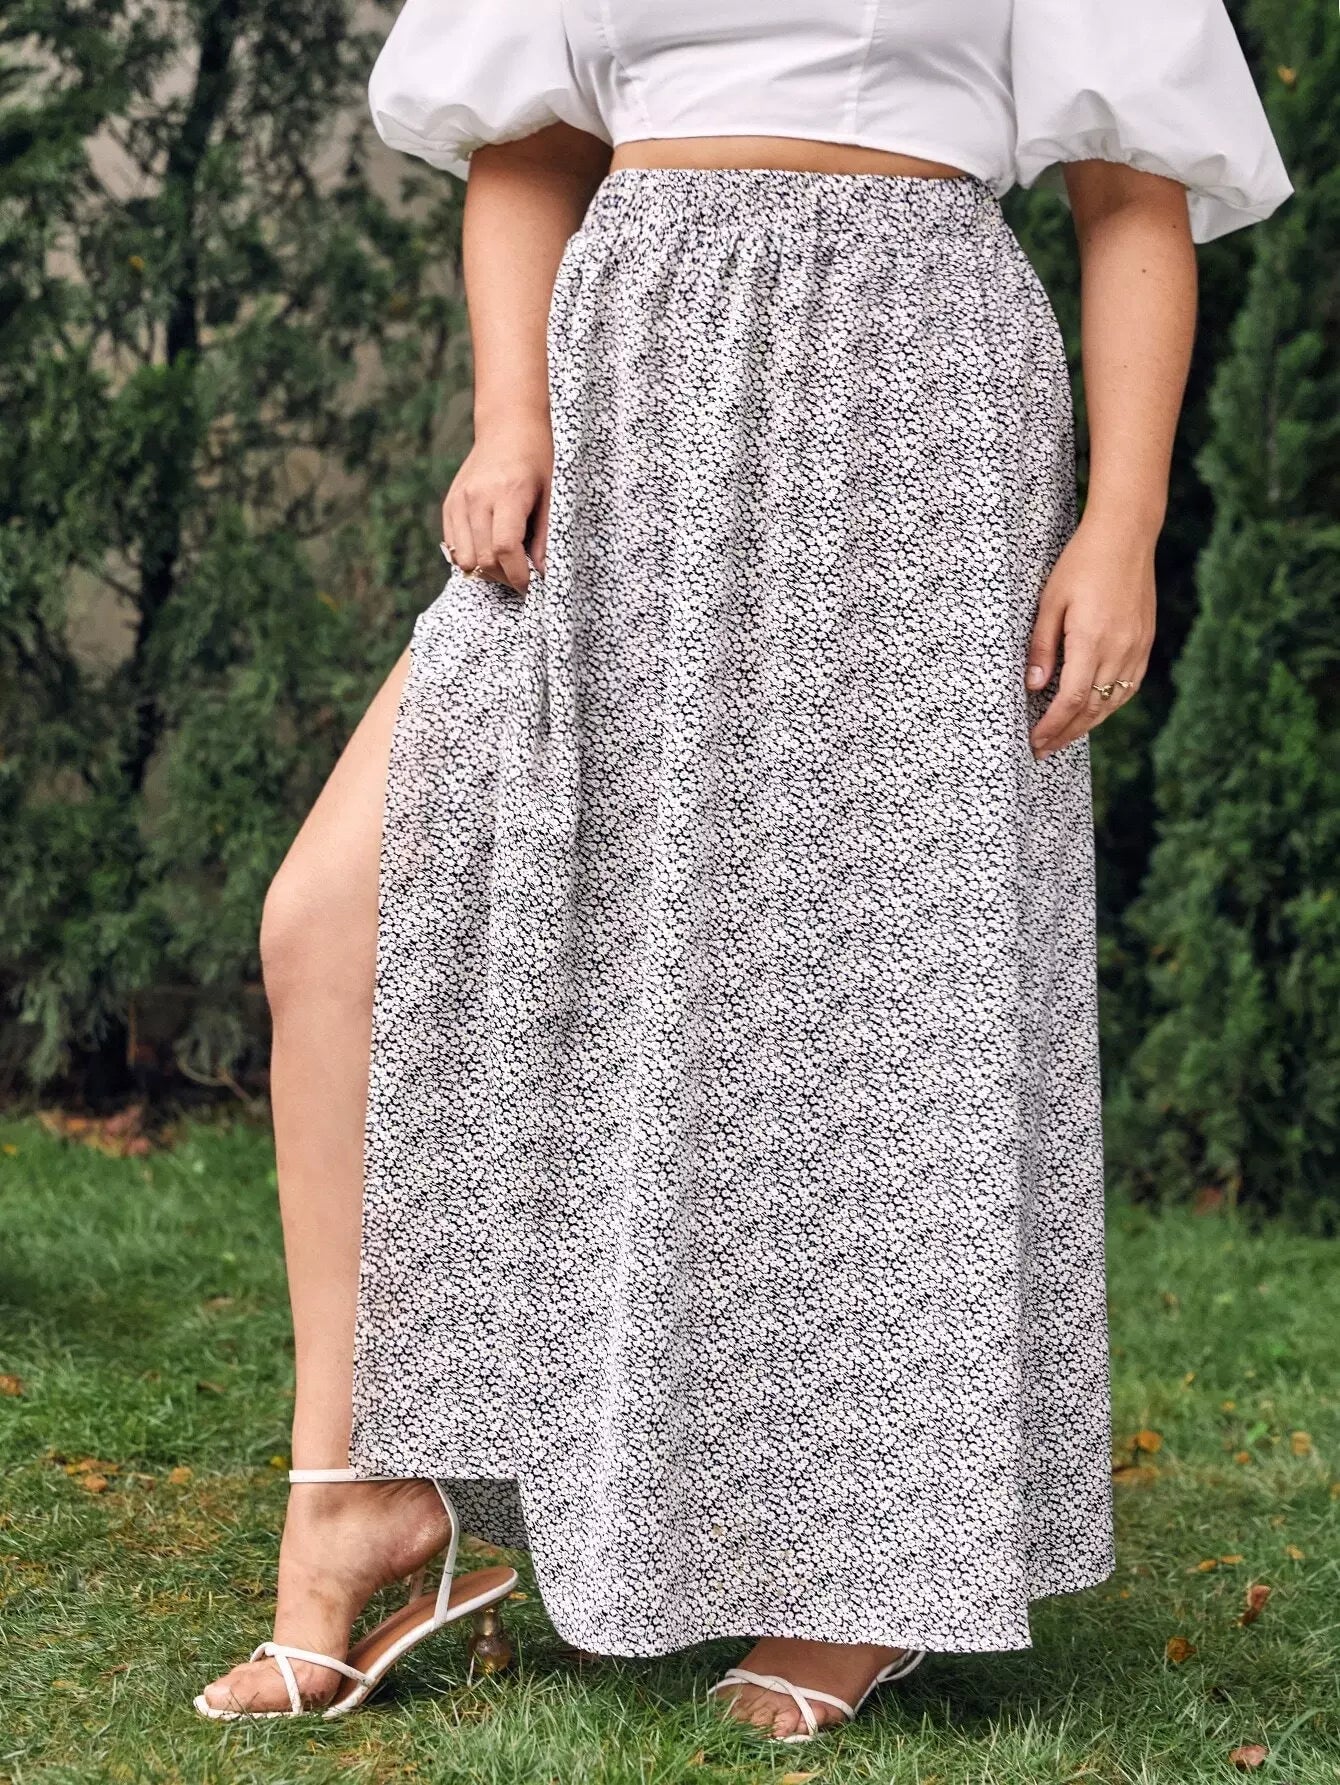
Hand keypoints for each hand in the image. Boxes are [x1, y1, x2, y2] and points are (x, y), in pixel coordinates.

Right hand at [442, 412, 552, 593]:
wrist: (508, 426)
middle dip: (504, 577)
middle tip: (521, 577)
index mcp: (507, 494)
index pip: (505, 548)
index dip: (518, 575)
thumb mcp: (552, 495)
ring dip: (485, 571)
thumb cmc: (537, 458)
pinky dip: (470, 557)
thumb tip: (541, 573)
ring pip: (464, 558)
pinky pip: (452, 546)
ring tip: (506, 565)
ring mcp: (459, 501)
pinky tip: (489, 550)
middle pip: (483, 559)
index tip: (530, 587)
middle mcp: (477, 498)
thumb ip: (545, 537)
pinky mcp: (450, 504)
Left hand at [1026, 518, 1156, 760]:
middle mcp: (1120, 649)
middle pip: (1093, 709)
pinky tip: (1094, 711)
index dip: (1053, 726)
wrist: (1126, 535)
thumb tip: (1034, 688)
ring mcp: (1137, 647)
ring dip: (1088, 725)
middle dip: (1066, 734)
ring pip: (1113, 702)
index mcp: (1092, 640)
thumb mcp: (1050, 602)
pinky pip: (1129, 686)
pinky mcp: (1146, 641)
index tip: (1035, 741)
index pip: (1072, 699)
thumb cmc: (1081, 564)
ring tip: (1064, 737)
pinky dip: (1110, 705)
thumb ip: (1042, 647)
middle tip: (1043, 750)